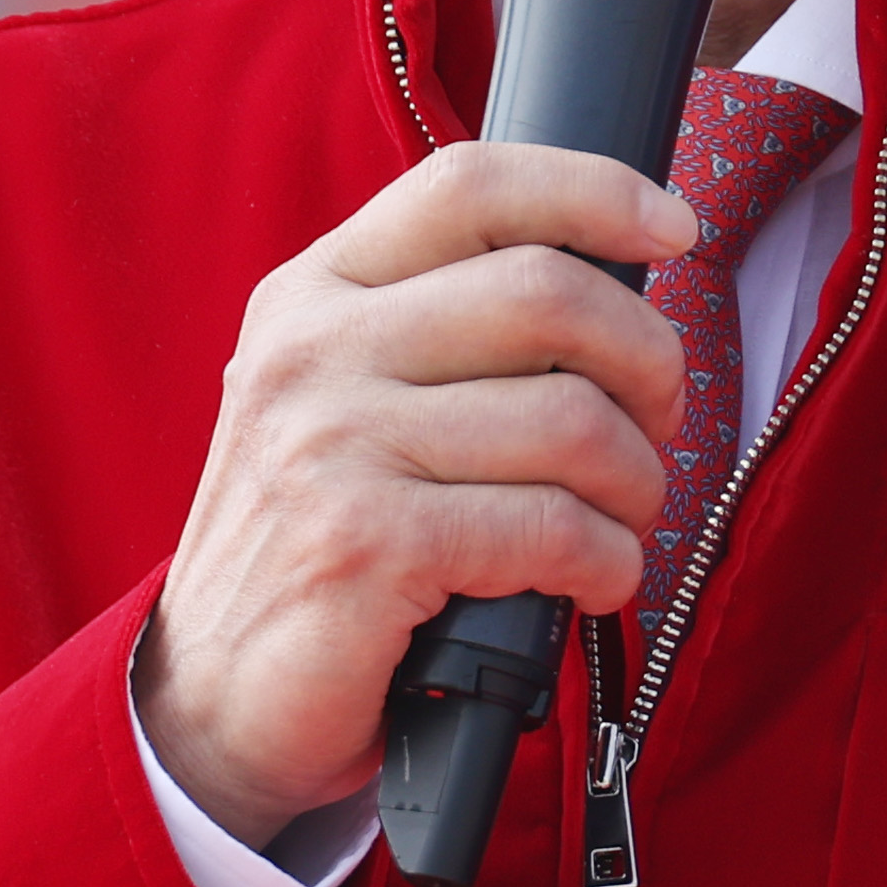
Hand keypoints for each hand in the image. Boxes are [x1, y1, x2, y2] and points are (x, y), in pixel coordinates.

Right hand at [140, 142, 693, 841]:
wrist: (212, 703)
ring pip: (570, 420)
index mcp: (314, 293)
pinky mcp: (366, 545)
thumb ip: (441, 334)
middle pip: (548, 293)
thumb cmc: (317, 547)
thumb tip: (615, 299)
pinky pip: (553, 528)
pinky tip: (594, 581)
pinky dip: (608, 562)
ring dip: (635, 484)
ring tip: (619, 524)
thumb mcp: (347, 404)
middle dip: (647, 363)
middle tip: (657, 426)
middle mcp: (312, 351)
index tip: (673, 226)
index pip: (470, 184)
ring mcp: (331, 445)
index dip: (593, 190)